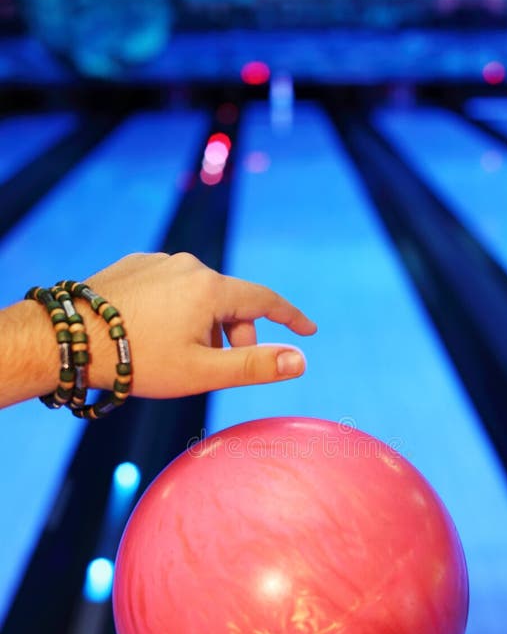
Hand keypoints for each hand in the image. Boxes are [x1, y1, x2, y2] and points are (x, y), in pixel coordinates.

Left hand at [80, 252, 316, 395]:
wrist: (71, 339)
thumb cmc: (139, 360)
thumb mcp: (202, 372)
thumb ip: (255, 366)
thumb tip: (300, 361)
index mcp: (211, 288)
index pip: (265, 300)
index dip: (290, 318)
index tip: (308, 330)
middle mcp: (188, 265)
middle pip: (230, 302)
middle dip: (234, 336)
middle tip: (216, 369)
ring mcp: (158, 262)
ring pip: (199, 296)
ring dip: (203, 324)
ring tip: (175, 354)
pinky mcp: (133, 265)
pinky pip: (170, 288)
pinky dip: (175, 311)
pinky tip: (152, 333)